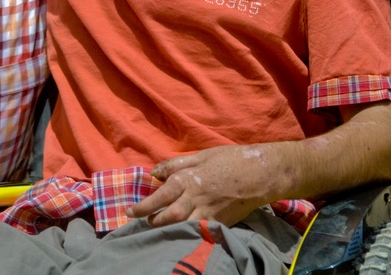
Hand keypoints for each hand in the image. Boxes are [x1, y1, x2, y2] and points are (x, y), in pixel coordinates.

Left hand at [127, 144, 272, 227]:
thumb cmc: (229, 159)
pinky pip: (200, 232)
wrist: (260, 173)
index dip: (143, 206)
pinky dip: (188, 234)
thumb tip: (154, 172)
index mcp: (188, 179)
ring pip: (183, 227)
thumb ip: (175, 165)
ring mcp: (209, 212)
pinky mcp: (221, 222)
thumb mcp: (200, 156)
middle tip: (145, 222)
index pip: (160, 196)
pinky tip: (181, 235)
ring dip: (168, 230)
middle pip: (169, 216)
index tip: (130, 212)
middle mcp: (196, 198)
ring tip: (159, 229)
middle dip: (154, 221)